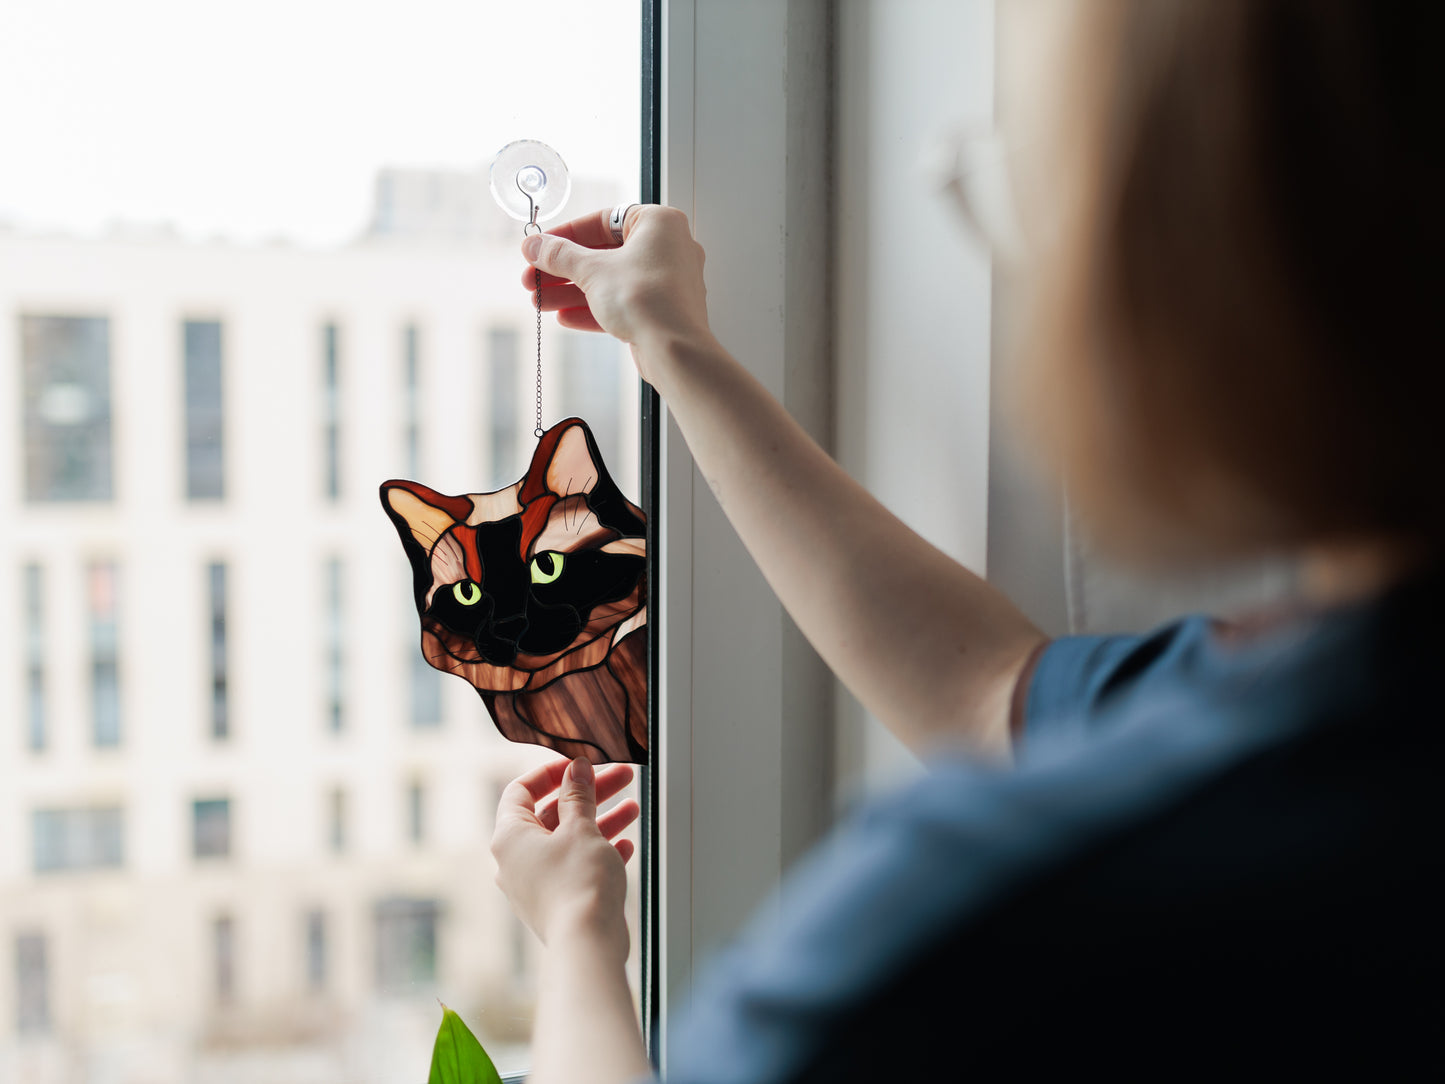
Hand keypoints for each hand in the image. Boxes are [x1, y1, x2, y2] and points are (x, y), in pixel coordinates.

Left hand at [491, 757, 639, 953]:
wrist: (588, 944)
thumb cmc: (578, 885)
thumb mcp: (581, 828)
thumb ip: (578, 795)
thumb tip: (576, 770)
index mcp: (510, 837)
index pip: (520, 790)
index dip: (550, 773)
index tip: (578, 765)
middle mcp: (515, 861)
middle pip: (550, 814)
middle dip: (588, 795)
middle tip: (620, 778)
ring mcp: (534, 884)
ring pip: (567, 841)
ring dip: (599, 821)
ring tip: (633, 809)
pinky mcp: (555, 903)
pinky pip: (574, 868)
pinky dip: (597, 853)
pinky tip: (626, 846)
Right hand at [520, 205, 715, 384]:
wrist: (675, 351)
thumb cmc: (647, 301)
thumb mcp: (593, 271)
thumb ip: (560, 256)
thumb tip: (534, 246)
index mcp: (659, 223)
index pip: (603, 221)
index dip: (566, 235)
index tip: (540, 247)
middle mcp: (668, 248)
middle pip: (604, 254)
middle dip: (564, 271)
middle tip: (533, 280)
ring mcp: (668, 282)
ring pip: (611, 282)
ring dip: (573, 292)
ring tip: (541, 302)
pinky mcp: (663, 311)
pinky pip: (624, 303)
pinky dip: (595, 309)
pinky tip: (565, 318)